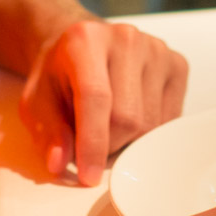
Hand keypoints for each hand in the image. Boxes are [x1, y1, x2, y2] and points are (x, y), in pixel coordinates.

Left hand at [19, 18, 187, 185]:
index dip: (92, 142)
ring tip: (109, 130)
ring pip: (151, 123)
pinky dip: (149, 133)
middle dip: (108, 147)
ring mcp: (156, 49)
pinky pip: (170, 119)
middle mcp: (125, 38)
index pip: (96, 97)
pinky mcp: (177, 64)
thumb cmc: (60, 74)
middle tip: (91, 148)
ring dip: (128, 143)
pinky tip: (132, 118)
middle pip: (127, 117)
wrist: (83, 46)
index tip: (88, 176)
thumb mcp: (38, 100)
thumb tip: (59, 162)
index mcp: (85, 40)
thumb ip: (47, 130)